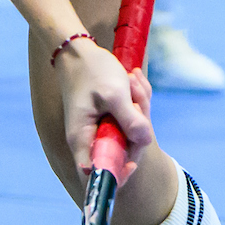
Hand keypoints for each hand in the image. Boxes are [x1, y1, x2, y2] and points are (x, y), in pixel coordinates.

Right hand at [53, 35, 152, 181]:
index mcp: (82, 139)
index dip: (118, 173)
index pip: (99, 173)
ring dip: (140, 109)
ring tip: (132, 82)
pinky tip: (133, 83)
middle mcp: (91, 138)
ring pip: (132, 134)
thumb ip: (131, 120)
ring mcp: (102, 129)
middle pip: (125, 151)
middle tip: (136, 98)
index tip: (133, 161)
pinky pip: (132, 120)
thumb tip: (144, 141)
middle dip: (139, 128)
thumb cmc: (91, 71)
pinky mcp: (111, 119)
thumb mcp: (114, 94)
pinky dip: (138, 103)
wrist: (80, 51)